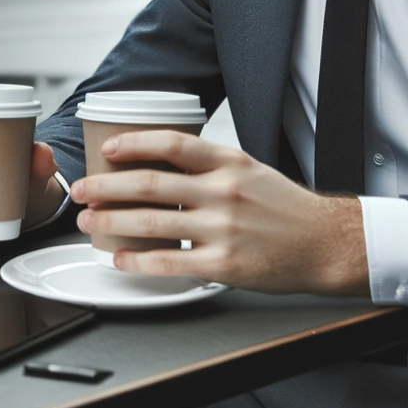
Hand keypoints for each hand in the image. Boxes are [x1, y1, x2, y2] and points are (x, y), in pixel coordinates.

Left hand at [69, 131, 368, 296]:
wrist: (326, 244)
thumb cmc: (286, 208)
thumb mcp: (250, 170)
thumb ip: (209, 166)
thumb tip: (160, 163)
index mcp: (229, 162)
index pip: (170, 143)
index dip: (131, 144)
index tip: (105, 150)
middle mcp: (224, 191)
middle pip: (149, 183)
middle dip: (104, 187)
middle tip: (81, 190)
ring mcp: (223, 229)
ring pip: (151, 222)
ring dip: (110, 222)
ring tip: (87, 223)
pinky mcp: (225, 264)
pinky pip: (169, 262)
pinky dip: (136, 260)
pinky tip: (119, 259)